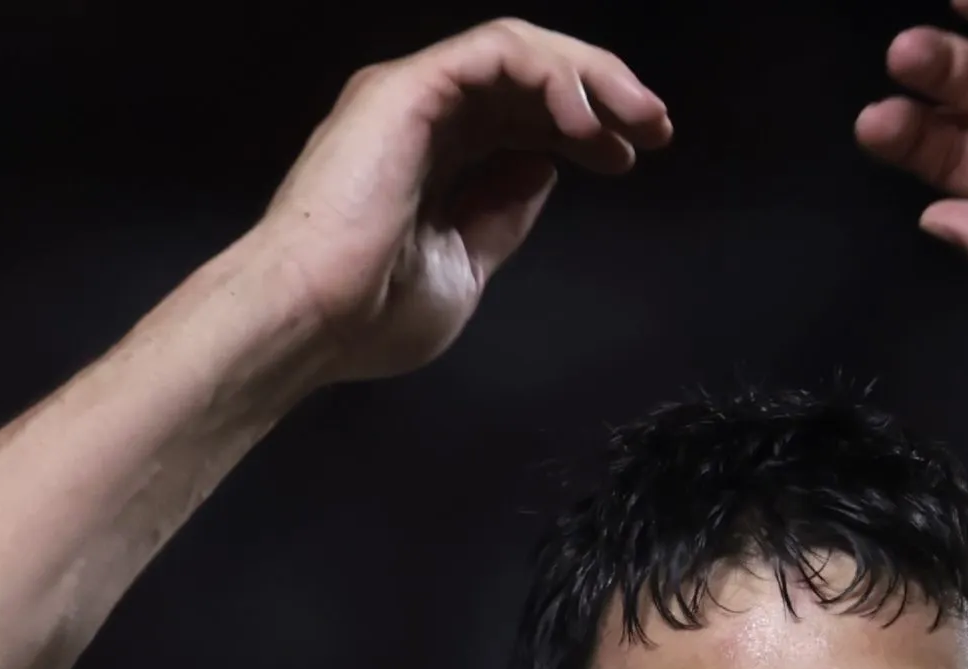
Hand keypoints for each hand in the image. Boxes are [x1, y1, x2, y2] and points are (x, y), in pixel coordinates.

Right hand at [242, 20, 671, 385]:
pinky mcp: (409, 87)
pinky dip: (552, 75)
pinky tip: (586, 121)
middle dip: (604, 94)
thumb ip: (501, 212)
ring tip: (638, 118)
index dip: (584, 128)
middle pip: (529, 76)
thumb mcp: (464, 265)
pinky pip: (497, 51)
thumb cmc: (370, 313)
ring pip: (520, 50)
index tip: (632, 158)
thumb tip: (545, 170)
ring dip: (591, 76)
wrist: (311, 319)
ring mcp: (413, 94)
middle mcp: (422, 114)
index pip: (521, 115)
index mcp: (433, 155)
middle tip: (657, 127)